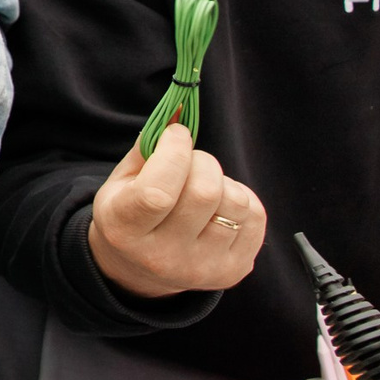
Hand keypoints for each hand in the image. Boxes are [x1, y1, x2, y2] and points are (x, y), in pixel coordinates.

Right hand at [86, 122, 265, 297]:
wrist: (142, 269)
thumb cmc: (131, 213)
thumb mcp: (123, 181)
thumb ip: (149, 147)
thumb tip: (181, 109)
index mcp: (125, 230)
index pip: (158, 193)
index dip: (174, 153)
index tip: (177, 135)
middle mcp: (162, 256)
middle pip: (205, 193)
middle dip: (202, 160)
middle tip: (190, 159)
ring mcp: (201, 268)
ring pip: (235, 202)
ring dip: (222, 180)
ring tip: (205, 186)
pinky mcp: (233, 271)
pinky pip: (256, 216)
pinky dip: (241, 197)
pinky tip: (220, 204)